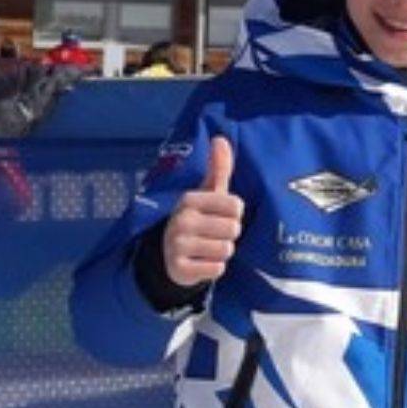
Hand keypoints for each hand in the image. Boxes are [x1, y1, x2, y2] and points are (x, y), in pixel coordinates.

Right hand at [162, 136, 243, 285]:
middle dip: (229, 234)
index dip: (234, 213)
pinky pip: (217, 269)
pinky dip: (214, 268)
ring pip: (227, 250)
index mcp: (189, 199)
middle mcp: (181, 220)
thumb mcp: (207, 194)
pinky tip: (201, 262)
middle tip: (212, 234)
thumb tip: (220, 138)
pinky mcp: (179, 268)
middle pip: (234, 229)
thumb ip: (218, 169)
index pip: (236, 206)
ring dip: (222, 252)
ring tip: (207, 248)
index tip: (218, 215)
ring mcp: (177, 245)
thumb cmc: (199, 218)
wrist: (170, 255)